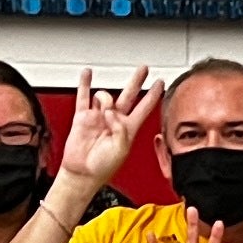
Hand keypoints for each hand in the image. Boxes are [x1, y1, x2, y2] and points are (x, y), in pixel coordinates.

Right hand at [61, 65, 156, 185]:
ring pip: (105, 97)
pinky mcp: (83, 118)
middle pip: (129, 95)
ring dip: (104, 97)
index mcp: (128, 129)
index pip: (144, 107)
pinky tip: (88, 74)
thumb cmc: (102, 167)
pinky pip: (84, 97)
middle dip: (137, 81)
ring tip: (103, 107)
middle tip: (144, 69)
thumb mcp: (120, 150)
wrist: (82, 174)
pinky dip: (85, 84)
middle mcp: (114, 120)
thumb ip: (120, 130)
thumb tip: (110, 112)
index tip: (160, 83)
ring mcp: (99, 117)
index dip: (153, 95)